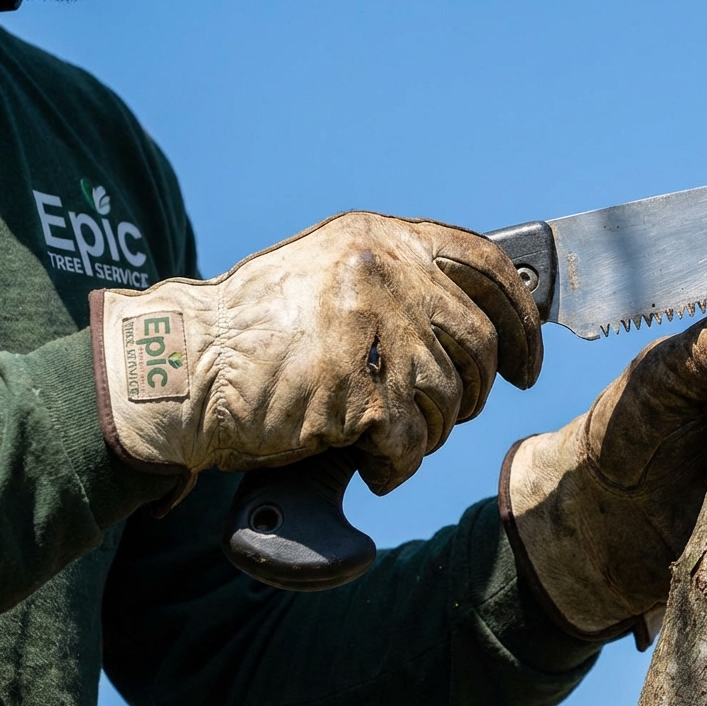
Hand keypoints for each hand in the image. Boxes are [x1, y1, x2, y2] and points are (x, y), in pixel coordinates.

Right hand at [91, 212, 541, 496]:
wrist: (180, 367)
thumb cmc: (254, 331)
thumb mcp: (328, 274)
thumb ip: (395, 282)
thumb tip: (473, 318)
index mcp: (380, 239)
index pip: (487, 266)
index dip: (521, 320)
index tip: (526, 362)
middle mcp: (385, 275)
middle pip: (476, 343)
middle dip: (472, 391)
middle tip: (447, 415)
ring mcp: (374, 331)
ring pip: (448, 398)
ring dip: (429, 432)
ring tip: (386, 437)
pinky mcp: (359, 392)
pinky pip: (411, 443)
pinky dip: (398, 466)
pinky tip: (373, 464)